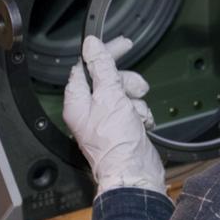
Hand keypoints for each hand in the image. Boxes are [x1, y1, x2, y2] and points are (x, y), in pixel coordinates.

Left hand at [63, 35, 165, 195]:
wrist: (134, 174)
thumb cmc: (116, 143)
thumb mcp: (110, 97)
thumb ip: (102, 69)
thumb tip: (92, 45)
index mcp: (77, 102)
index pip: (86, 67)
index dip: (104, 55)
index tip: (122, 45)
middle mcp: (89, 110)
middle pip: (107, 79)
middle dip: (125, 81)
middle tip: (136, 86)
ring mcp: (106, 119)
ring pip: (123, 93)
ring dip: (135, 100)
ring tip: (138, 112)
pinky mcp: (122, 127)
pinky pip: (133, 109)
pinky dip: (140, 113)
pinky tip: (142, 122)